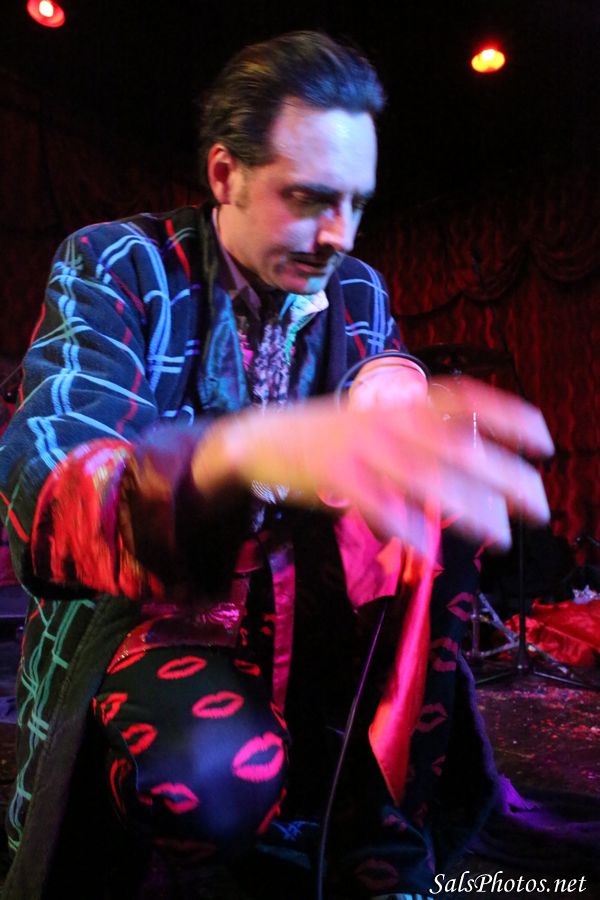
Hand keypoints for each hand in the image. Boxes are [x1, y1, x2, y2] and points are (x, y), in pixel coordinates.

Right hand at [190, 377, 553, 552]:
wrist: (259, 437)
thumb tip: (466, 469)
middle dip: (506, 476)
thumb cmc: (325, 434)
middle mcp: (386, 423)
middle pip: (459, 448)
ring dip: (470, 509)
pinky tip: (429, 548)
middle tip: (540, 506)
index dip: (507, 415)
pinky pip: (378, 505)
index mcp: (398, 406)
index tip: (544, 440)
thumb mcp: (372, 420)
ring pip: (427, 479)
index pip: (463, 399)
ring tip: (502, 535)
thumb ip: (415, 438)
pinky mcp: (334, 478)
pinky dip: (406, 527)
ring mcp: (360, 450)